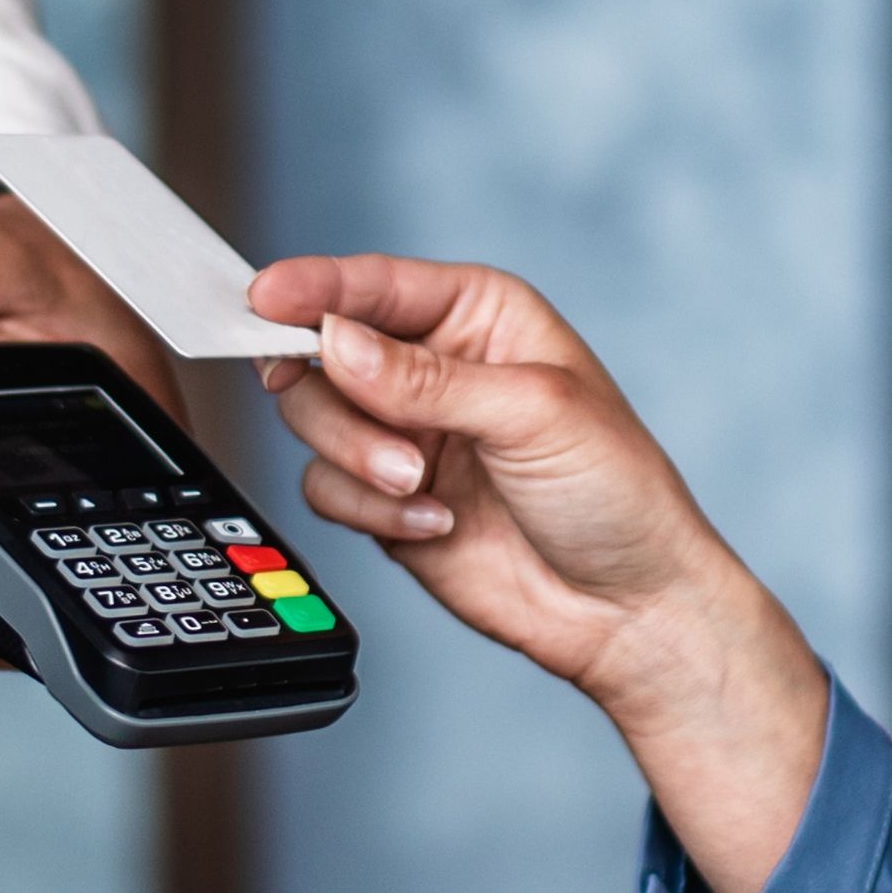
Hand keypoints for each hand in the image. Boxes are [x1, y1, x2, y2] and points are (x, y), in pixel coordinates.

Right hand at [246, 252, 827, 892]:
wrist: (627, 607)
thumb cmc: (615, 491)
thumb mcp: (532, 414)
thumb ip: (423, 379)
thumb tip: (334, 344)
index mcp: (477, 316)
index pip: (374, 285)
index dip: (314, 287)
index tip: (264, 297)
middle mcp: (431, 368)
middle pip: (321, 352)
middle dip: (342, 401)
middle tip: (394, 445)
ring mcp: (405, 435)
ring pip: (313, 420)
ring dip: (358, 459)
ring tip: (422, 488)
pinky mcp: (387, 500)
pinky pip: (325, 488)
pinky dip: (367, 510)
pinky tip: (432, 524)